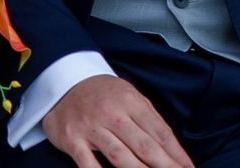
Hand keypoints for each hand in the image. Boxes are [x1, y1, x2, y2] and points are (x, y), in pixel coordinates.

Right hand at [42, 76, 193, 167]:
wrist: (63, 80)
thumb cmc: (102, 94)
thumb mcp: (128, 96)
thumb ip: (149, 120)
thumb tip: (174, 150)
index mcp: (131, 102)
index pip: (159, 132)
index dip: (177, 155)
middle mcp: (112, 114)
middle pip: (144, 146)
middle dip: (165, 167)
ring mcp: (92, 127)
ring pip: (120, 156)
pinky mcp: (73, 139)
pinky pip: (88, 163)